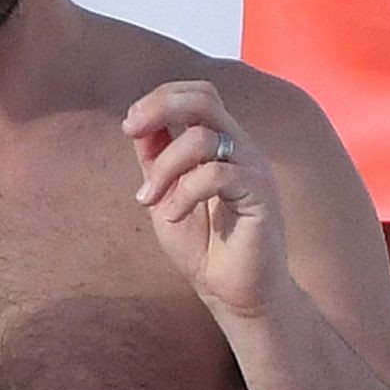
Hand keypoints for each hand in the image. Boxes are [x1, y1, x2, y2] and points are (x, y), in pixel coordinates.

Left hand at [124, 81, 291, 323]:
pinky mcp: (260, 194)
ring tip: (148, 199)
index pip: (198, 94)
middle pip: (205, 98)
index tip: (129, 124)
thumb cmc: (204, 247)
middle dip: (161, 106)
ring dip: (164, 167)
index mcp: (222, 142)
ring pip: (203, 137)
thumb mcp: (167, 196)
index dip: (161, 97)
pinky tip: (172, 215)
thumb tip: (138, 123)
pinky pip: (217, 175)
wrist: (236, 295)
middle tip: (131, 130)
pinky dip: (184, 193)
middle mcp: (240, 147)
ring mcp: (253, 168)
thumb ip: (157, 159)